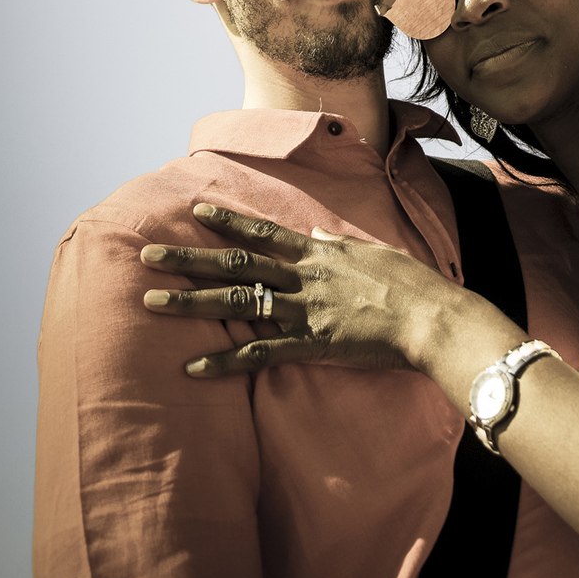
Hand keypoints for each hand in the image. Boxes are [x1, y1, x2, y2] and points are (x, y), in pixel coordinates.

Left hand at [140, 204, 454, 377]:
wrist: (430, 318)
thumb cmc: (411, 284)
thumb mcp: (374, 253)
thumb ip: (339, 245)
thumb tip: (315, 235)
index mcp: (318, 253)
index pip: (263, 231)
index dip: (228, 220)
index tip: (195, 210)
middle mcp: (304, 277)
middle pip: (236, 264)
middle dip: (189, 260)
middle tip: (148, 256)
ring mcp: (304, 311)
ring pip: (237, 303)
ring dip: (191, 303)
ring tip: (151, 303)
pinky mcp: (310, 345)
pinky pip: (257, 354)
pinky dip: (223, 361)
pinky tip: (192, 367)